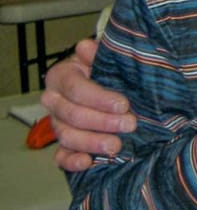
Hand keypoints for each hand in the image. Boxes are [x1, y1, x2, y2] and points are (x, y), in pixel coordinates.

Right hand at [42, 38, 136, 171]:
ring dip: (91, 142)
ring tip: (116, 146)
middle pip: (71, 115)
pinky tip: (88, 162)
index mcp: (62, 77)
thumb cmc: (109, 71)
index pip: (75, 89)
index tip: (124, 104)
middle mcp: (54, 101)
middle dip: (102, 122)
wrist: (113, 86)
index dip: (99, 98)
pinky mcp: (64, 144)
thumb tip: (85, 47)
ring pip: (66, 136)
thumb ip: (99, 54)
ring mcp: (57, 124)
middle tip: (130, 125)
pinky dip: (72, 161)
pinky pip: (60, 156)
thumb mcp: (108, 59)